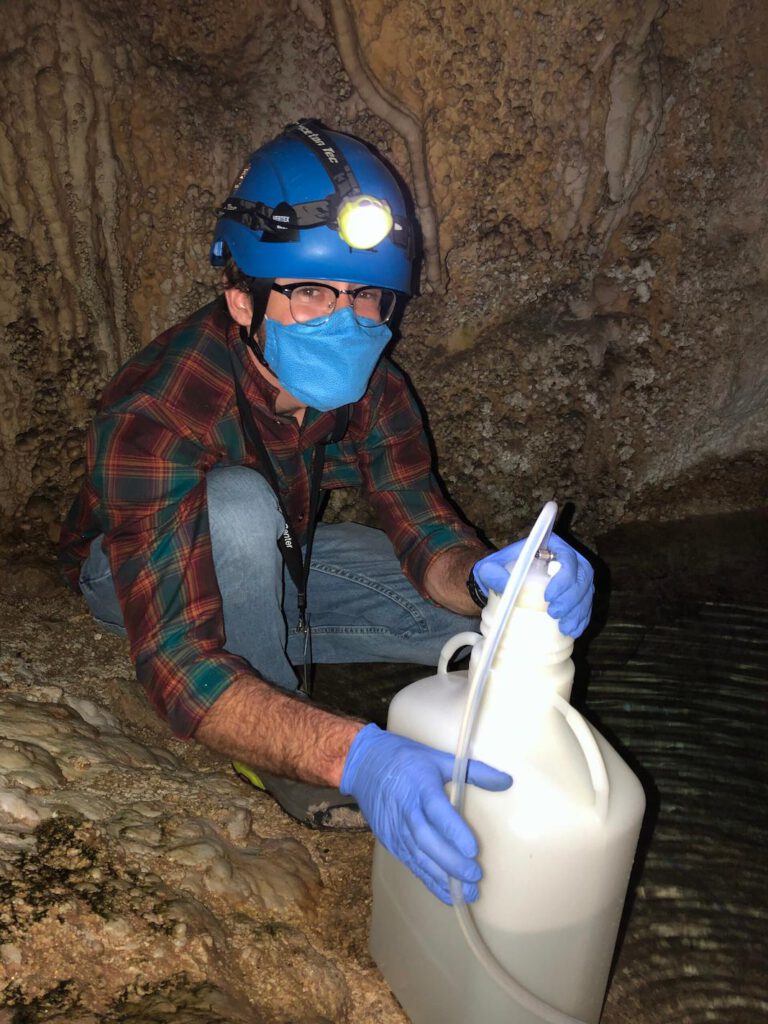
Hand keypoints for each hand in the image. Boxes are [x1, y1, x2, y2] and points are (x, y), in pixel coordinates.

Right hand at [340, 723, 511, 904]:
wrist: (364, 763)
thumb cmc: (406, 758)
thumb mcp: (438, 758)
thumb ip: (474, 771)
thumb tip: (507, 781)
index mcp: (420, 786)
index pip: (437, 811)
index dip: (454, 831)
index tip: (473, 849)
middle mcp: (406, 810)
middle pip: (427, 840)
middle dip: (451, 861)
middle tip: (475, 875)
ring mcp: (396, 828)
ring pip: (418, 856)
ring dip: (442, 876)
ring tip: (467, 891)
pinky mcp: (390, 841)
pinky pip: (410, 863)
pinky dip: (428, 880)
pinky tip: (446, 893)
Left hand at [473, 532, 593, 637]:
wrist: (501, 581)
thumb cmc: (497, 570)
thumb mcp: (489, 569)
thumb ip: (492, 574)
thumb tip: (506, 585)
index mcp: (551, 546)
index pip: (567, 557)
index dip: (564, 577)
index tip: (548, 596)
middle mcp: (566, 558)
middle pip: (582, 576)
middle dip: (572, 597)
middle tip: (555, 613)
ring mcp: (573, 576)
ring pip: (587, 591)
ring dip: (579, 611)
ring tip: (565, 627)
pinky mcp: (575, 593)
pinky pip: (586, 604)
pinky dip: (582, 618)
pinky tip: (573, 630)